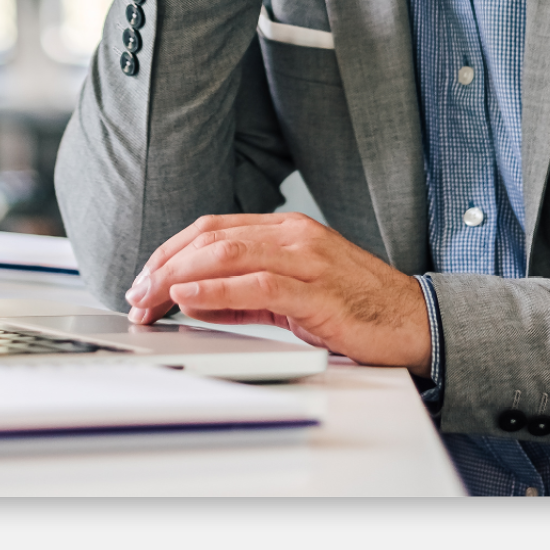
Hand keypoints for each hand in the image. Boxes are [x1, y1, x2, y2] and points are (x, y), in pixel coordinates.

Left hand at [123, 212, 432, 374]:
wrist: (413, 321)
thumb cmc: (354, 307)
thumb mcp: (291, 294)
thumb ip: (243, 293)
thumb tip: (192, 299)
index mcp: (286, 228)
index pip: (212, 229)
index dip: (171, 250)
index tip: (144, 277)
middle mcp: (292, 234)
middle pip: (210, 237)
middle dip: (164, 263)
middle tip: (135, 292)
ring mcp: (305, 257)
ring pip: (225, 253)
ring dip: (178, 276)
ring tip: (150, 297)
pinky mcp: (315, 289)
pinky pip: (254, 284)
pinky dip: (213, 289)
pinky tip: (187, 297)